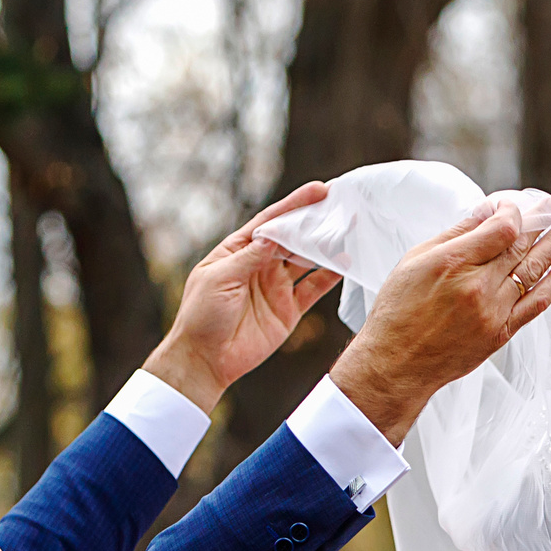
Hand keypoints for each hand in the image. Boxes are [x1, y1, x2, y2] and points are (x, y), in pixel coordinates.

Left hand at [142, 181, 343, 410]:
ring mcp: (276, 287)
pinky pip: (313, 288)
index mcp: (238, 250)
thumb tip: (274, 236)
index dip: (294, 205)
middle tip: (342, 207)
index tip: (320, 190)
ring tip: (349, 230)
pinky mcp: (288, 310)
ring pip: (306, 260)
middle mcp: (260, 265)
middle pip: (292, 238)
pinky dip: (330, 276)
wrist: (206, 360)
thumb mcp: (219, 278)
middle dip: (315, 223)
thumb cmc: (201, 315)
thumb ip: (249, 257)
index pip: (270, 222)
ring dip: (326, 246)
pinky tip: (345, 263)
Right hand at [328, 200, 550, 444]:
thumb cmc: (399, 310)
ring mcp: (493, 311)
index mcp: (453, 263)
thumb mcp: (416, 260)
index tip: (513, 206)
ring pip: (533, 271)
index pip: (503, 227)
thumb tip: (486, 212)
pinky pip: (536, 303)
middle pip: (521, 246)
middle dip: (541, 222)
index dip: (514, 212)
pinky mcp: (501, 332)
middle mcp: (478, 287)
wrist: (397, 364)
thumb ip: (456, 235)